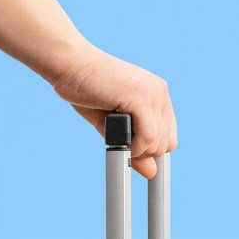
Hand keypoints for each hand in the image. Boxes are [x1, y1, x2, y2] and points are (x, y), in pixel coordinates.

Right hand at [51, 45, 176, 177]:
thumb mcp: (115, 126)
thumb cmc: (87, 92)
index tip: (132, 153)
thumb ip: (134, 147)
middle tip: (116, 139)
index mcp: (157, 96)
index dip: (150, 151)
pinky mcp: (140, 97)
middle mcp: (160, 93)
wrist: (68, 65)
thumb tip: (151, 173)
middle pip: (165, 144)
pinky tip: (116, 139)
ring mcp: (153, 93)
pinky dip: (133, 147)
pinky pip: (148, 138)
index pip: (169, 137)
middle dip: (140, 152)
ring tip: (112, 133)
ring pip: (157, 144)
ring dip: (134, 149)